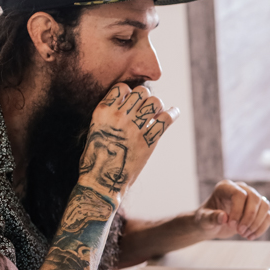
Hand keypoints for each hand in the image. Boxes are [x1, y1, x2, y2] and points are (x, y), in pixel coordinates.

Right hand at [79, 84, 177, 204]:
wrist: (102, 181)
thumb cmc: (96, 158)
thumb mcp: (96, 130)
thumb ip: (109, 115)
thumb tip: (125, 104)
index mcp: (102, 111)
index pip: (121, 87)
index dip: (129, 93)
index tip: (132, 101)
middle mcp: (118, 116)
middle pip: (141, 92)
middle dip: (145, 98)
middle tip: (146, 108)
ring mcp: (134, 128)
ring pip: (155, 101)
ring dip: (157, 106)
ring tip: (156, 113)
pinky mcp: (149, 140)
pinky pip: (166, 119)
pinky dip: (173, 113)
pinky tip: (173, 113)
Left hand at [194, 180, 269, 239]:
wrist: (211, 225)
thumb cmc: (205, 220)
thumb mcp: (203, 220)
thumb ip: (211, 218)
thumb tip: (224, 217)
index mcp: (225, 187)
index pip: (240, 194)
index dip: (238, 210)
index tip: (231, 225)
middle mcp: (241, 189)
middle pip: (255, 198)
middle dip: (249, 217)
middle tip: (240, 231)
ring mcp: (251, 198)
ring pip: (265, 205)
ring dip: (256, 223)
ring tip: (244, 234)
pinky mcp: (258, 209)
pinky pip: (268, 216)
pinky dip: (261, 228)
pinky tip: (250, 236)